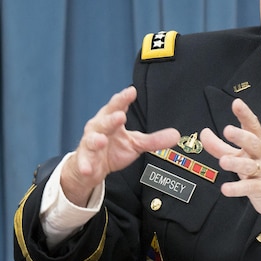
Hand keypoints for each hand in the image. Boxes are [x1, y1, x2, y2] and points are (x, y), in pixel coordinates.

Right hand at [60, 86, 179, 206]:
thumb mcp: (135, 143)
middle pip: (105, 120)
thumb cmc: (113, 149)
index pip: (118, 106)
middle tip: (121, 116)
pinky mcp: (84, 159)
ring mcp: (90, 143)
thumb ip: (154, 140)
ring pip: (91, 139)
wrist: (91, 167)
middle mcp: (98, 127)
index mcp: (111, 119)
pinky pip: (84, 162)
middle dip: (112, 118)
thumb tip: (176, 135)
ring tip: (101, 140)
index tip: (131, 91)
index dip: (124, 99)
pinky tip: (87, 169)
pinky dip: (85, 165)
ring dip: (95, 139)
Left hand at [200, 98, 260, 225]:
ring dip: (236, 163)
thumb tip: (204, 135)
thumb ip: (221, 146)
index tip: (237, 104)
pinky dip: (237, 188)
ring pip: (249, 166)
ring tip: (223, 161)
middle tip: (228, 130)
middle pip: (252, 143)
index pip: (252, 126)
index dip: (245, 114)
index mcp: (258, 143)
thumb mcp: (242, 155)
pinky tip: (226, 189)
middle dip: (241, 136)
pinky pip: (248, 187)